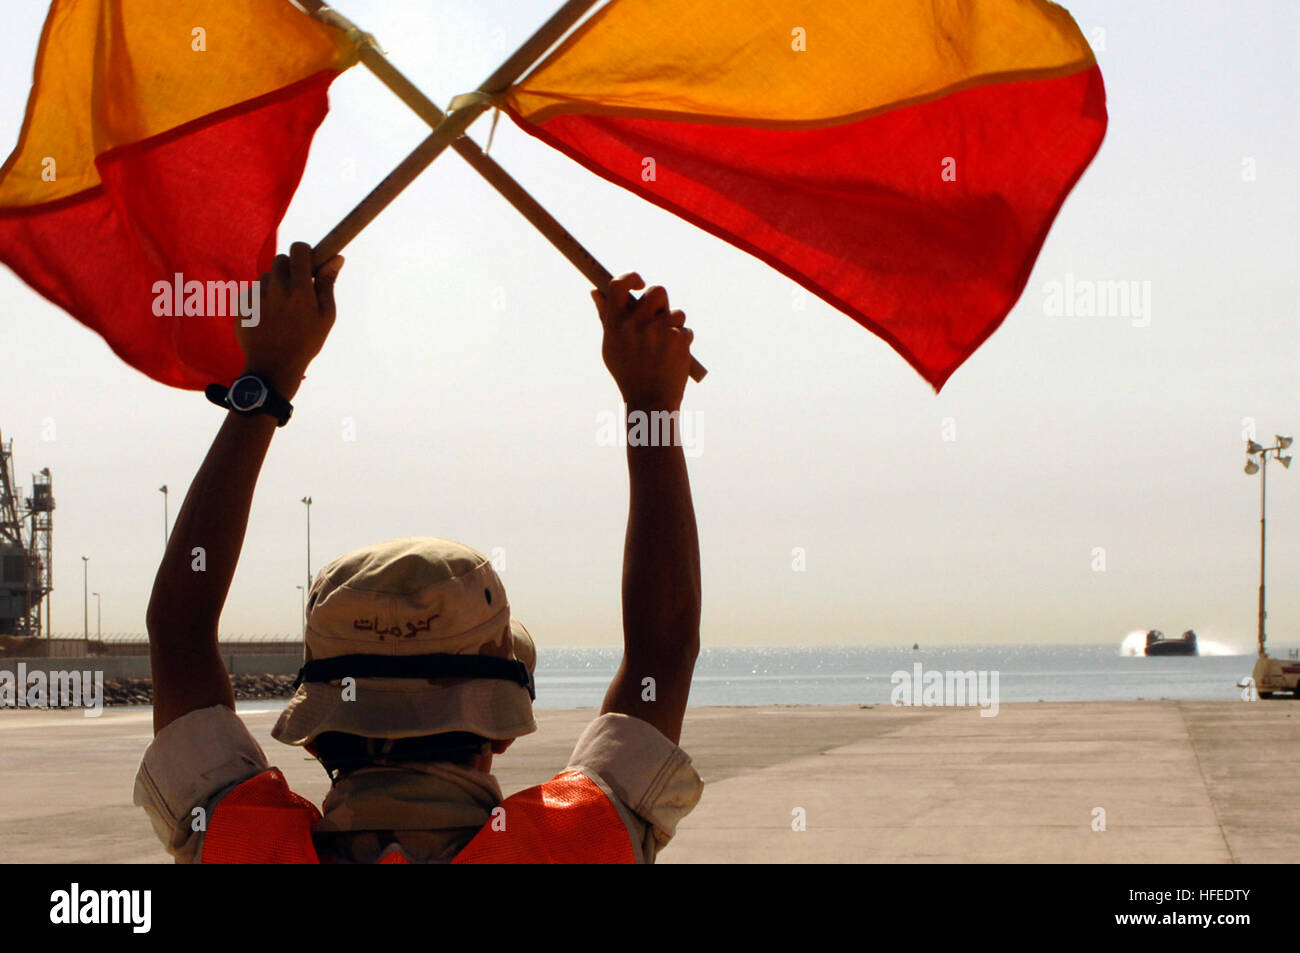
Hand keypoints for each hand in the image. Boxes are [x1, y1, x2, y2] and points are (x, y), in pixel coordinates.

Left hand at [235, 241, 342, 399]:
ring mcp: (256, 296)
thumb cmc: (306, 343)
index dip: (305, 252)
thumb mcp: (326, 316)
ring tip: (282, 310)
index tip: (309, 264)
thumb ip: (328, 284)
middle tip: (297, 289)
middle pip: (280, 260)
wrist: (273, 368)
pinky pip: (253, 292)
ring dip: (274, 285)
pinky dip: (261, 300)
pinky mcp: (242, 305)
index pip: (298, 249)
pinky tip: (269, 319)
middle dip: (290, 269)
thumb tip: (337, 258)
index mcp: (299, 289)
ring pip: (265, 276)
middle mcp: (275, 288)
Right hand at [592, 273, 693, 411]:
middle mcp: (636, 325)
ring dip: (673, 325)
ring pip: (676, 312)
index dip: (631, 277)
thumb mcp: (611, 347)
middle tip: (659, 318)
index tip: (639, 283)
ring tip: (664, 347)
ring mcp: (659, 331)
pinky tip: (672, 358)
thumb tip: (595, 291)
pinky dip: (682, 341)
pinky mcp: (679, 339)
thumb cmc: (628, 373)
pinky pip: (685, 329)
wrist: (650, 402)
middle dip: (662, 303)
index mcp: (616, 324)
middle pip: (658, 291)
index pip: (619, 285)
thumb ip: (605, 317)